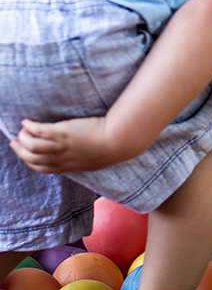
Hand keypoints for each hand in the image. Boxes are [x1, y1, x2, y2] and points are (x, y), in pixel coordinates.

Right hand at [9, 117, 135, 172]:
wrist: (117, 141)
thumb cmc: (111, 148)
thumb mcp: (95, 161)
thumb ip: (83, 161)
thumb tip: (82, 158)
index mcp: (68, 166)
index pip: (43, 168)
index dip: (30, 162)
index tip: (24, 155)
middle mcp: (61, 158)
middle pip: (32, 158)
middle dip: (21, 151)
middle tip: (15, 142)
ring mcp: (61, 145)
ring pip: (32, 145)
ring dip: (23, 138)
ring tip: (21, 130)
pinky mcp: (63, 132)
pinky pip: (39, 131)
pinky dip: (30, 127)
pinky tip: (27, 121)